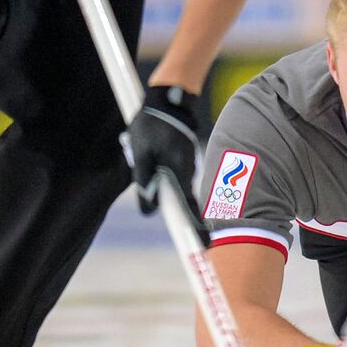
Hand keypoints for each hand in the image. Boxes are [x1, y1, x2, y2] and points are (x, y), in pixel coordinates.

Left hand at [122, 86, 203, 228]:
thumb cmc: (151, 125)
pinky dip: (166, 176)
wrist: (167, 98)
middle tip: (178, 218)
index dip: (196, 229)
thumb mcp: (142, 154)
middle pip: (184, 201)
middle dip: (178, 212)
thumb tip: (149, 209)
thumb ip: (145, 181)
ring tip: (149, 156)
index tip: (205, 247)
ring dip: (164, 187)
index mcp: (180, 171)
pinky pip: (176, 176)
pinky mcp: (184, 159)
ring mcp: (188, 164)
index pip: (190, 207)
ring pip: (177, 187)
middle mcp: (189, 171)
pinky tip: (152, 150)